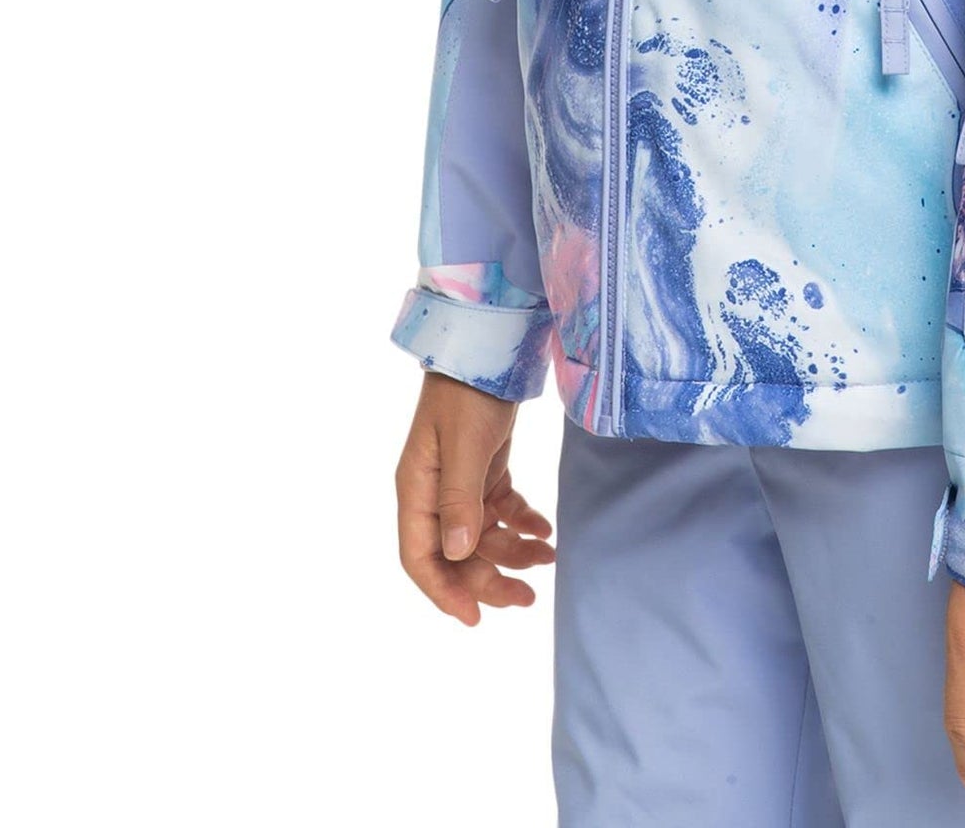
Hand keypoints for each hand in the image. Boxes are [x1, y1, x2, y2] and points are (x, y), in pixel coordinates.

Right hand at [395, 370, 555, 625]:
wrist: (489, 346)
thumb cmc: (468, 391)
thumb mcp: (464, 445)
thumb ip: (460, 500)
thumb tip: (458, 554)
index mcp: (416, 489)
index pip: (420, 557)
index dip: (444, 591)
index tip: (474, 618)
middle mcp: (433, 491)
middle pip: (456, 553)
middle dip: (489, 578)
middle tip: (527, 598)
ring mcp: (458, 480)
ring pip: (482, 534)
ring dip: (512, 551)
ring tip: (547, 558)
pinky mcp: (484, 467)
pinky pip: (500, 509)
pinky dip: (521, 521)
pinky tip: (544, 530)